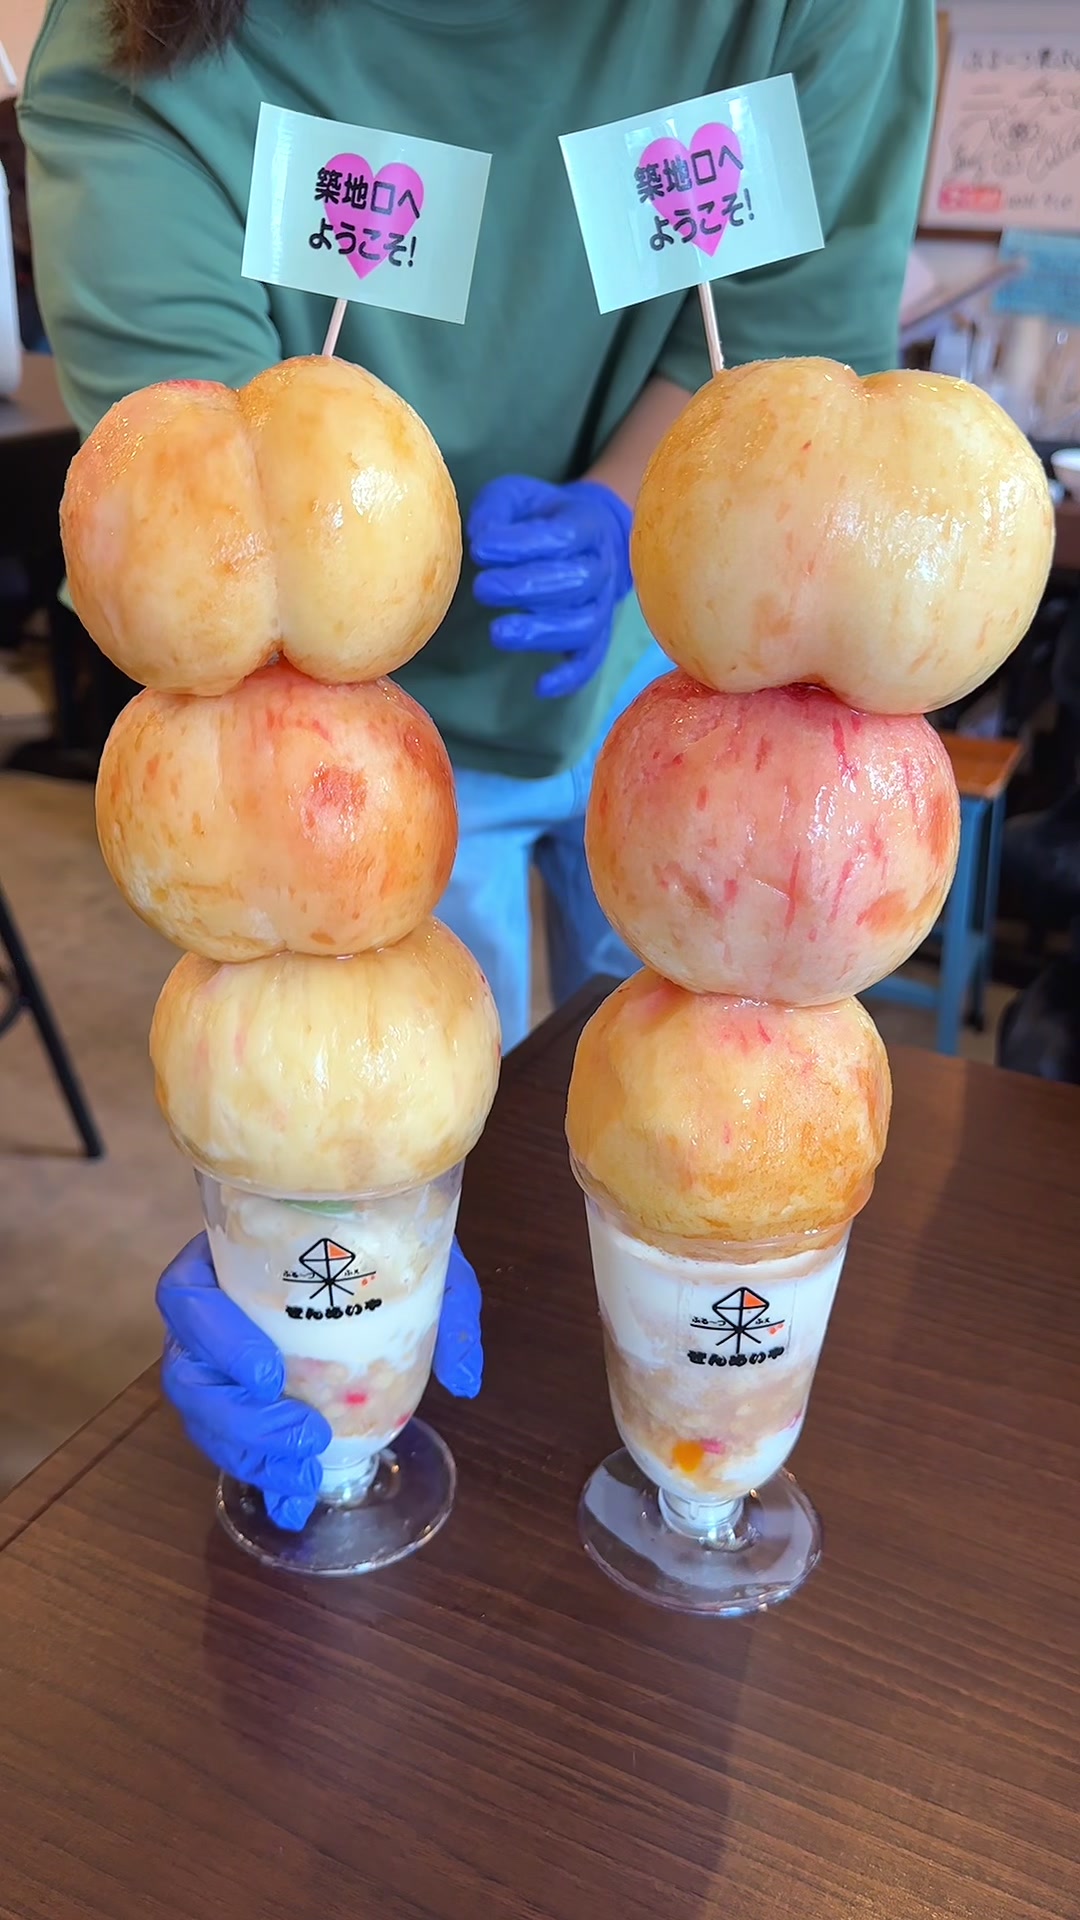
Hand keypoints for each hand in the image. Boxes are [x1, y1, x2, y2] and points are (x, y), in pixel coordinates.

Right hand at [158, 1231, 483, 1531]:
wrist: (364, 1233)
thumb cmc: (376, 1230)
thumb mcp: (414, 1249)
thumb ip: (445, 1302)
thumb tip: (465, 1380)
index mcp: (229, 1254)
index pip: (187, 1296)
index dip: (218, 1341)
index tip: (271, 1375)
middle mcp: (207, 1307)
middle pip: (186, 1374)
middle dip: (240, 1420)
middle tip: (307, 1438)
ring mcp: (212, 1355)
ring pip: (200, 1416)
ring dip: (249, 1455)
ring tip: (305, 1479)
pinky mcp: (230, 1392)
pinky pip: (224, 1437)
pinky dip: (258, 1472)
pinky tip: (293, 1502)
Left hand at [469, 475, 632, 698]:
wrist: (589, 534)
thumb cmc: (541, 516)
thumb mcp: (517, 496)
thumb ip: (497, 510)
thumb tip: (482, 539)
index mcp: (587, 524)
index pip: (563, 536)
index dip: (523, 545)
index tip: (481, 549)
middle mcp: (602, 566)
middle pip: (577, 582)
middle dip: (527, 588)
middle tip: (483, 588)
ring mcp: (602, 604)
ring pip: (584, 624)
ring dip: (542, 632)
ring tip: (498, 633)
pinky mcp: (595, 635)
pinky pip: (591, 659)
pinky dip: (570, 676)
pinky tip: (539, 686)